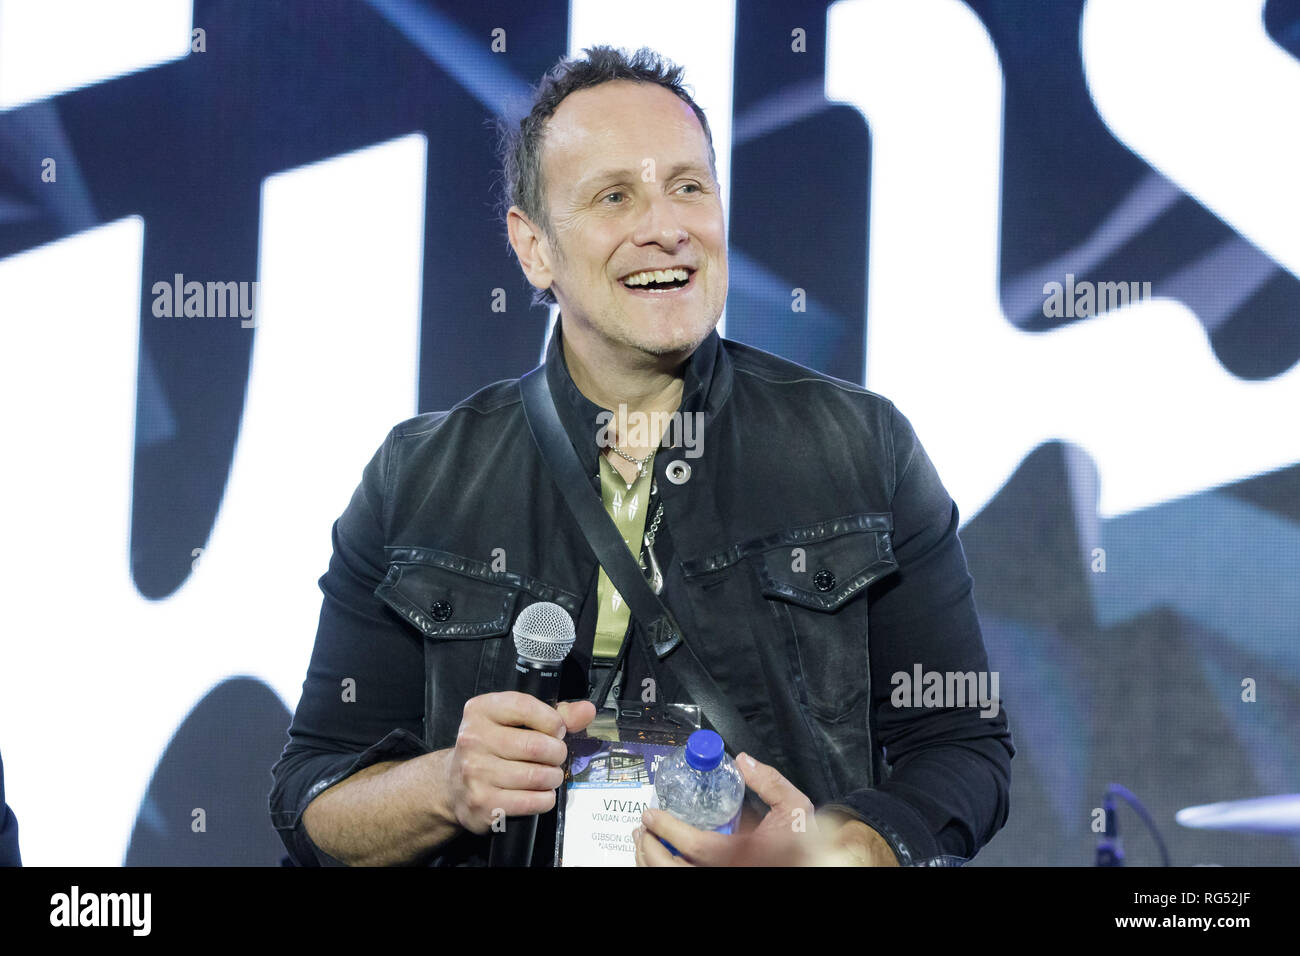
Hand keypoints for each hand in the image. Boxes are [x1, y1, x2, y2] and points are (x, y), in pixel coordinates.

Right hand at [438, 692, 595, 834]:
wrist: (454, 787)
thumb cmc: (492, 749)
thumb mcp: (515, 722)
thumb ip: (553, 714)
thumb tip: (586, 711)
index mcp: (481, 711)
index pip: (525, 707)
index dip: (552, 721)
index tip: (556, 731)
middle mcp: (473, 739)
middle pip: (536, 746)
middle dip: (557, 753)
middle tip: (555, 757)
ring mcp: (475, 773)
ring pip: (537, 776)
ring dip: (552, 777)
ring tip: (548, 775)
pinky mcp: (483, 803)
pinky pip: (531, 801)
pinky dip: (545, 799)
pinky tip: (540, 793)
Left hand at [633, 752, 898, 865]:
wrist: (821, 862)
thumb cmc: (807, 841)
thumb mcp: (793, 804)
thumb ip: (768, 781)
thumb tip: (744, 760)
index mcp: (745, 855)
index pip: (695, 846)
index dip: (667, 829)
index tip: (651, 814)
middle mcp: (730, 874)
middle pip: (674, 871)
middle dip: (650, 849)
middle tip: (641, 829)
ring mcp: (726, 882)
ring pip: (675, 881)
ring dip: (651, 864)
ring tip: (644, 846)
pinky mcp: (725, 884)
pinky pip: (685, 884)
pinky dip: (666, 873)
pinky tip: (661, 862)